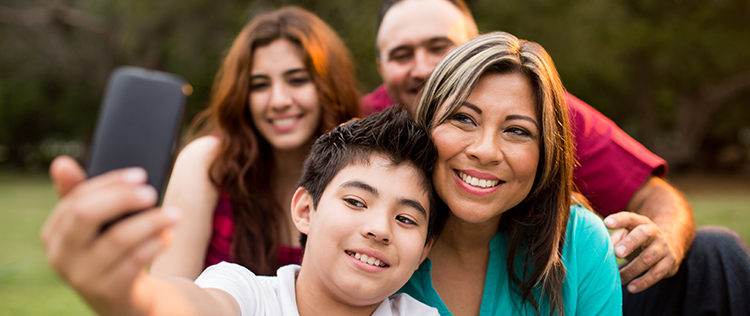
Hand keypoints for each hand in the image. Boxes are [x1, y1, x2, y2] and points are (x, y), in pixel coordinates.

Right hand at [41, 161, 180, 314]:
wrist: (125, 299)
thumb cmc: (110, 251)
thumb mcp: (96, 226)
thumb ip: (83, 195)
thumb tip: (61, 163)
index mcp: (55, 233)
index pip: (77, 198)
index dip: (110, 183)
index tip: (140, 175)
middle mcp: (61, 256)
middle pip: (86, 214)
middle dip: (122, 198)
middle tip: (152, 192)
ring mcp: (82, 277)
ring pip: (117, 239)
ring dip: (151, 221)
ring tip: (174, 214)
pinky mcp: (108, 292)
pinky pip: (134, 262)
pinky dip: (154, 245)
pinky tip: (167, 237)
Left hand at [604, 212, 684, 292]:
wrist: (670, 244)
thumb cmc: (639, 239)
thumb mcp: (628, 234)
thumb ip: (616, 238)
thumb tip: (607, 247)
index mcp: (640, 222)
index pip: (629, 218)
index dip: (619, 220)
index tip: (607, 223)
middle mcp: (654, 233)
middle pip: (643, 234)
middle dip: (630, 243)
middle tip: (617, 252)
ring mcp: (663, 248)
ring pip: (648, 257)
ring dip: (631, 269)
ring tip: (618, 278)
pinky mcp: (670, 263)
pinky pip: (656, 274)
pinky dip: (643, 282)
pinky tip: (631, 287)